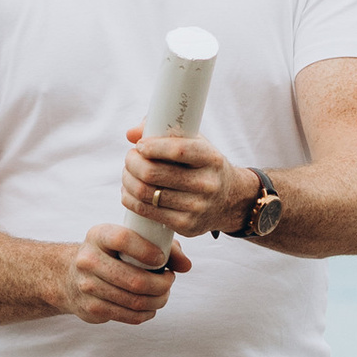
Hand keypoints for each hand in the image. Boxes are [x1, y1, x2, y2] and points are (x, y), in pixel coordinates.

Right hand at [67, 216, 189, 325]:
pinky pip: (129, 316)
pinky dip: (147, 313)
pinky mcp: (91, 309)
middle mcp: (88, 260)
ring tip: (163, 293)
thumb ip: (163, 246)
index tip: (162, 259)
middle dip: (161, 284)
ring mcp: (87, 287)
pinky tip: (151, 306)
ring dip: (158, 300)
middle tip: (169, 280)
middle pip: (134, 280)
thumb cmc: (111, 254)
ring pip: (135, 301)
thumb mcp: (129, 239)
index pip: (123, 240)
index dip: (147, 251)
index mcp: (98, 236)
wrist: (69, 275)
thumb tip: (186, 265)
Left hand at [123, 125, 244, 239]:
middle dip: (132, 162)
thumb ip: (165, 131)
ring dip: (128, 180)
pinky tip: (130, 191)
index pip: (177, 150)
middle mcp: (207, 184)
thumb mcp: (194, 143)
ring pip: (146, 193)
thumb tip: (132, 134)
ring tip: (128, 173)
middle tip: (130, 158)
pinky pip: (146, 211)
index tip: (140, 145)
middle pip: (153, 173)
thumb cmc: (202, 165)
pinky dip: (130, 199)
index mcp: (211, 159)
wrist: (228, 200)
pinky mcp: (186, 225)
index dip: (152, 147)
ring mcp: (197, 207)